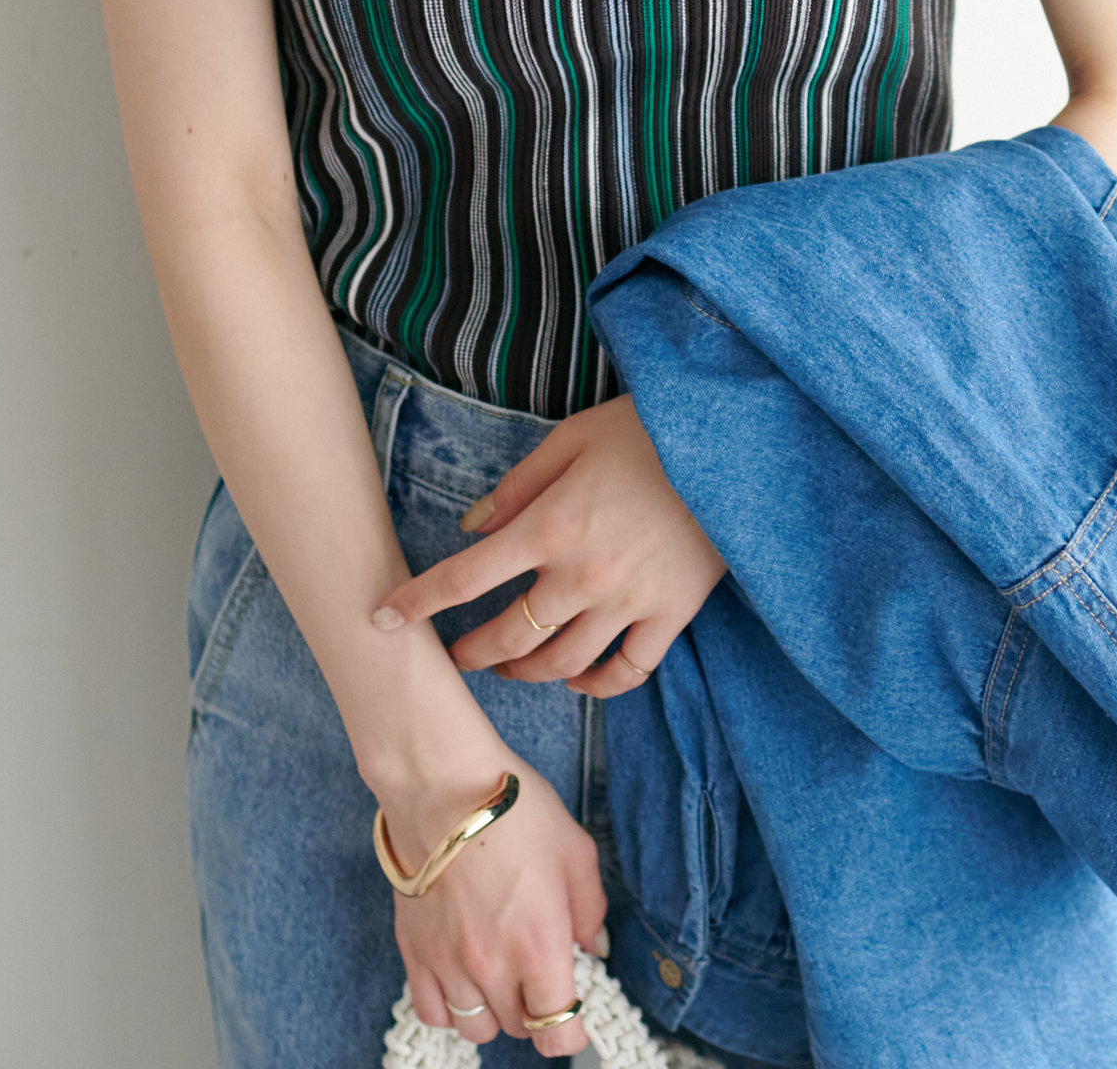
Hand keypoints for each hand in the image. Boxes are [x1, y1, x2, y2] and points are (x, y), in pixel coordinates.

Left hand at [371, 395, 725, 697]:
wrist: (734, 444)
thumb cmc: (646, 432)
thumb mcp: (571, 440)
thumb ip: (517, 488)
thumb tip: (470, 527)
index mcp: (549, 527)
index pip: (464, 578)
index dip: (417, 603)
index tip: (382, 620)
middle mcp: (582, 576)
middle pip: (509, 637)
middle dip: (471, 652)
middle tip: (456, 655)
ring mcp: (628, 602)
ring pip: (561, 663)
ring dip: (525, 672)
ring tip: (509, 668)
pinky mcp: (671, 615)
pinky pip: (626, 671)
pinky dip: (596, 684)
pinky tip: (578, 677)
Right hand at [380, 751, 605, 1055]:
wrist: (442, 785)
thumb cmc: (512, 809)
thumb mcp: (574, 849)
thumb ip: (590, 908)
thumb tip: (592, 946)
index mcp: (540, 946)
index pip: (557, 1032)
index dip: (570, 1030)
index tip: (573, 1014)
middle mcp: (493, 967)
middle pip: (520, 1027)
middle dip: (535, 1007)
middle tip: (538, 968)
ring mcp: (448, 964)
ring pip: (476, 1028)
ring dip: (494, 1009)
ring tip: (500, 970)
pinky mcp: (415, 953)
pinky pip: (432, 1012)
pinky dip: (450, 1007)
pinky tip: (462, 976)